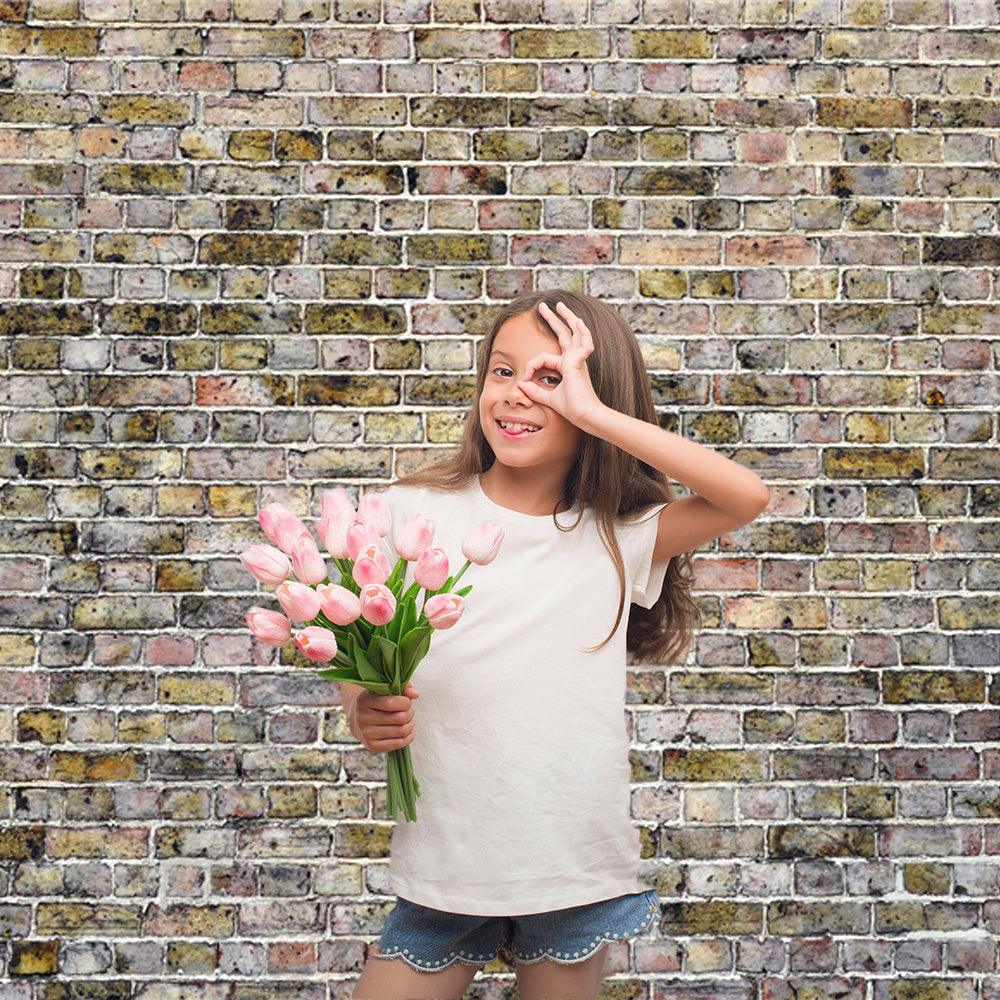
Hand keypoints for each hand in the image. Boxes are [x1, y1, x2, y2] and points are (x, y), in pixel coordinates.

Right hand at [348, 682, 419, 752]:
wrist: (357, 719)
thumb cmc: (376, 701)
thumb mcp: (385, 690)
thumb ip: (402, 687)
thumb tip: (415, 694)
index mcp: (364, 700)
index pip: (391, 703)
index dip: (406, 702)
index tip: (407, 701)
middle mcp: (363, 718)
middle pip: (399, 718)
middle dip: (410, 714)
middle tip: (409, 711)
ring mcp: (366, 734)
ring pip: (401, 731)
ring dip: (410, 725)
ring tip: (408, 721)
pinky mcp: (372, 746)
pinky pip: (398, 744)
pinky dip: (408, 737)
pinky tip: (407, 732)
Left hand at [516, 300, 604, 430]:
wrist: (584, 415)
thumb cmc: (571, 408)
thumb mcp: (549, 398)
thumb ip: (535, 391)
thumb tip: (521, 384)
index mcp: (567, 366)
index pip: (545, 357)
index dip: (532, 366)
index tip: (524, 378)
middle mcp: (573, 360)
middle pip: (564, 334)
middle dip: (554, 319)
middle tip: (544, 306)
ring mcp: (578, 359)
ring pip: (574, 332)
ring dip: (568, 317)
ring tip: (560, 305)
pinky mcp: (579, 362)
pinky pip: (581, 344)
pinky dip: (583, 333)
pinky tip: (579, 321)